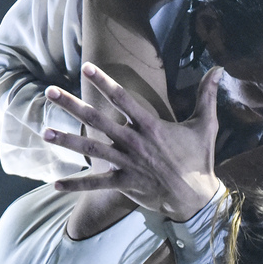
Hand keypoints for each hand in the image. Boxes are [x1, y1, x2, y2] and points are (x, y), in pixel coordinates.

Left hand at [42, 62, 223, 221]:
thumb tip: (219, 69)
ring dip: (67, 141)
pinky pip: (97, 184)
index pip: (123, 99)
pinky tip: (54, 184)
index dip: (104, 81)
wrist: (196, 197)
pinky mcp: (124, 183)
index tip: (86, 66)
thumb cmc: (199, 159)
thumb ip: (207, 95)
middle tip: (50, 91)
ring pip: (92, 149)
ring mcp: (127, 164)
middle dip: (72, 105)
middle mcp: (134, 142)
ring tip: (44, 132)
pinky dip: (76, 185)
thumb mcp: (205, 125)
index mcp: (151, 126)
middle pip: (98, 120)